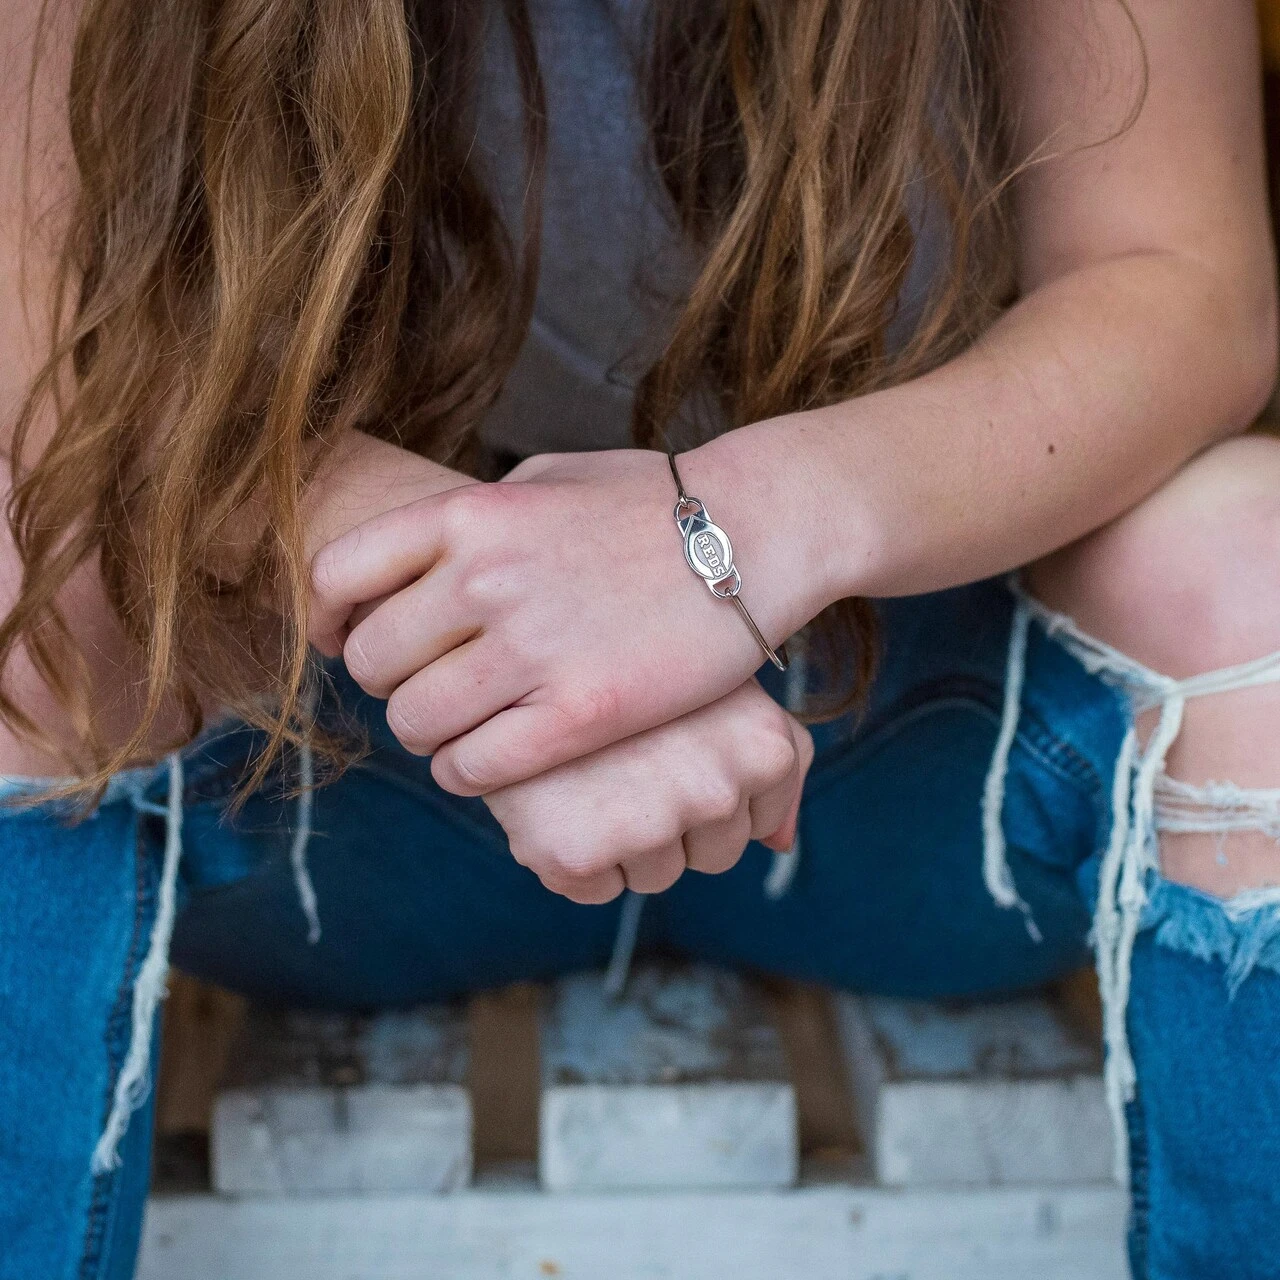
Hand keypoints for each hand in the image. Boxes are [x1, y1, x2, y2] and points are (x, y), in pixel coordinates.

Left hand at [309, 445, 826, 795]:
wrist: (757, 532)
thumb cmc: (655, 502)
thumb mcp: (550, 476)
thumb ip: (476, 514)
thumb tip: (416, 555)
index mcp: (470, 514)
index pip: (338, 575)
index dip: (328, 618)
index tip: (344, 639)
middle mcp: (487, 577)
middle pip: (372, 661)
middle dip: (392, 681)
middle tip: (429, 687)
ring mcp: (533, 647)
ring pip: (415, 722)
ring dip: (428, 734)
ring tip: (463, 727)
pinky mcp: (582, 712)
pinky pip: (475, 766)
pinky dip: (467, 773)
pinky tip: (490, 761)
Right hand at [484, 679, 813, 903]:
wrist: (512, 653)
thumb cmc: (630, 669)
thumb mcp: (721, 689)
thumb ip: (772, 758)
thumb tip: (779, 844)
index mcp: (763, 747)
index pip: (759, 821)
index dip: (712, 790)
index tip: (674, 748)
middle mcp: (716, 790)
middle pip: (714, 854)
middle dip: (675, 821)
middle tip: (629, 760)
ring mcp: (650, 824)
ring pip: (657, 875)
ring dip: (625, 841)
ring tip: (593, 771)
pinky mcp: (578, 853)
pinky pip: (597, 889)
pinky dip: (574, 858)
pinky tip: (559, 795)